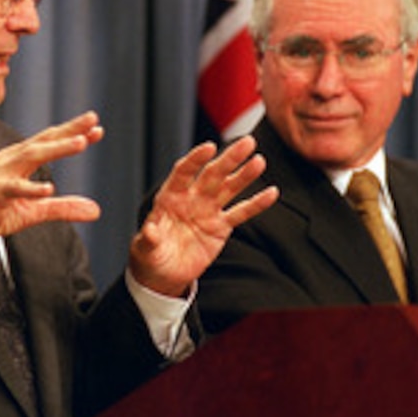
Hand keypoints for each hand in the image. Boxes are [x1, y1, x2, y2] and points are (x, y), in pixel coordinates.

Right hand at [0, 111, 102, 250]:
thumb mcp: (36, 210)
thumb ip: (64, 207)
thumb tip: (95, 210)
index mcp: (20, 158)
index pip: (50, 141)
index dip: (73, 133)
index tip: (97, 128)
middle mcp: (11, 159)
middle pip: (44, 140)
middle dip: (69, 130)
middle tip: (92, 120)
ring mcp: (1, 173)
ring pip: (32, 156)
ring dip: (58, 148)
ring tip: (81, 143)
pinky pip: (14, 188)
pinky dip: (32, 188)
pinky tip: (49, 188)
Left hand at [128, 135, 277, 296]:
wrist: (164, 274)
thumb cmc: (150, 256)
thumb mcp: (145, 249)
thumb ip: (149, 239)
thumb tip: (150, 230)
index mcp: (170, 197)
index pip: (184, 172)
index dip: (195, 159)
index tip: (209, 147)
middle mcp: (191, 198)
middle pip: (212, 174)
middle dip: (229, 159)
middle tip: (247, 142)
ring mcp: (208, 210)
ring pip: (229, 188)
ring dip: (244, 175)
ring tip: (259, 161)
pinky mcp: (221, 226)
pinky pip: (241, 213)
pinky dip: (256, 204)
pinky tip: (272, 193)